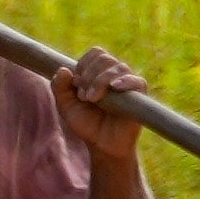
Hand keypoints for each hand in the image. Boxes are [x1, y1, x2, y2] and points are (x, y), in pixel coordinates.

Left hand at [53, 44, 152, 159]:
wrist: (102, 145)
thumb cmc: (86, 123)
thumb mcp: (66, 106)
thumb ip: (59, 87)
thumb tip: (63, 69)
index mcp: (99, 72)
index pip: (95, 53)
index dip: (83, 64)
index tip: (76, 83)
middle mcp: (115, 75)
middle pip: (105, 58)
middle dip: (89, 75)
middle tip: (83, 96)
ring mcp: (128, 84)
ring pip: (118, 67)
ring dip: (100, 80)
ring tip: (92, 99)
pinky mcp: (140, 96)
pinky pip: (137, 81)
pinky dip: (125, 81)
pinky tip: (115, 88)